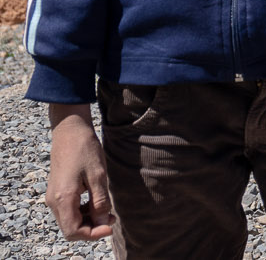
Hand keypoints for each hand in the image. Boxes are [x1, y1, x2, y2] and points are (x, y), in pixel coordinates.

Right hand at [44, 104, 113, 240]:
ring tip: (108, 212)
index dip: (92, 234)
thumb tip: (103, 222)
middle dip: (91, 228)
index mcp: (63, 198)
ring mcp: (53, 197)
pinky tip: (96, 204)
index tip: (111, 227)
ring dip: (88, 221)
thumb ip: (100, 201)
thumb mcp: (98, 175)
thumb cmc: (85, 149)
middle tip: (112, 219)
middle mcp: (54, 201)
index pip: (73, 231)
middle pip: (70, 228)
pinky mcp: (57, 192)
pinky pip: (68, 211)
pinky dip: (82, 212)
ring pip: (69, 221)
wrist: (70, 131)